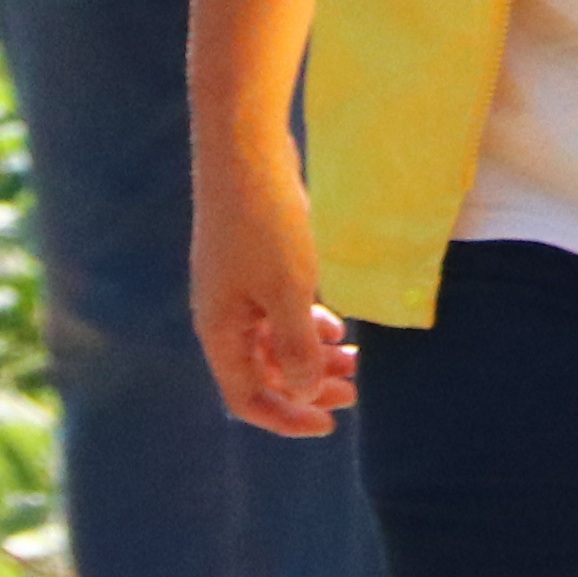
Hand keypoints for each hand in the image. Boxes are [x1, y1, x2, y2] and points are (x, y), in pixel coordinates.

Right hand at [190, 144, 362, 437]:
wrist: (246, 151)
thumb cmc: (266, 224)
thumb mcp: (289, 291)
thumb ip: (297, 348)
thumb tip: (304, 392)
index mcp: (220, 332)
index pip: (247, 398)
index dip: (287, 418)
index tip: (331, 424)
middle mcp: (223, 317)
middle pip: (264, 373)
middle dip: (309, 386)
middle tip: (357, 389)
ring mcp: (237, 289)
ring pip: (276, 340)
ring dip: (313, 354)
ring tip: (357, 358)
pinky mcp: (253, 264)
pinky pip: (279, 310)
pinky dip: (306, 322)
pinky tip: (337, 320)